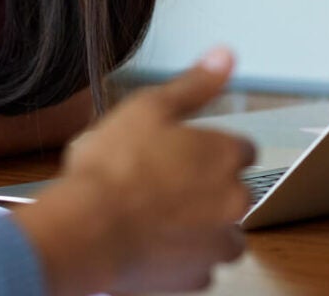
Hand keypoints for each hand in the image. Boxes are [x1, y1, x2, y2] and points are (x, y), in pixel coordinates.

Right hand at [19, 48, 253, 295]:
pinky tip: (149, 236)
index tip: (179, 148)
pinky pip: (198, 262)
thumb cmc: (112, 165)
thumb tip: (224, 56)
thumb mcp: (148, 106)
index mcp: (224, 155)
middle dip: (202, 185)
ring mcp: (217, 242)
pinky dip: (181, 252)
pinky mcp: (197, 276)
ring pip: (219, 229)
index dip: (206, 145)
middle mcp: (233, 200)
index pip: (239, 147)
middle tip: (156, 177)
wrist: (89, 227)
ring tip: (152, 211)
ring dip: (197, 222)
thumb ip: (193, 84)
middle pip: (231, 189)